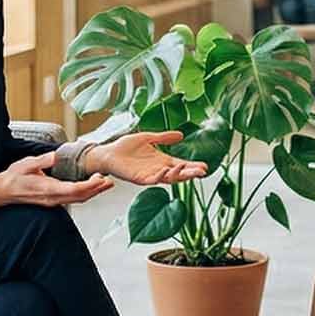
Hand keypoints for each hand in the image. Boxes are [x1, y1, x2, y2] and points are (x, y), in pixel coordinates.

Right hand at [0, 151, 113, 208]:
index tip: (100, 179)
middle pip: (80, 197)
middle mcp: (52, 198)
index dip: (89, 186)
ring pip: (77, 200)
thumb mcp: (26, 164)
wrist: (3, 191)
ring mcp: (53, 202)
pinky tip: (90, 187)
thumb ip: (42, 161)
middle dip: (96, 190)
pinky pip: (72, 199)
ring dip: (92, 193)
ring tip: (105, 184)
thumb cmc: (13, 177)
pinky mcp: (53, 201)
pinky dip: (84, 193)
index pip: (73, 189)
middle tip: (109, 181)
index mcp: (47, 189)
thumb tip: (55, 156)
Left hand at [87, 131, 209, 185]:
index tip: (205, 167)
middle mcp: (158, 169)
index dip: (192, 166)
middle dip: (190, 173)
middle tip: (203, 172)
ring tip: (188, 171)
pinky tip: (166, 171)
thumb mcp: (148, 138)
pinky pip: (152, 180)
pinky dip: (160, 176)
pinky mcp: (139, 178)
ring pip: (167, 178)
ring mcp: (149, 175)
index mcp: (162, 161)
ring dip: (178, 175)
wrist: (108, 153)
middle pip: (178, 174)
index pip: (181, 165)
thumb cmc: (125, 147)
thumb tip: (181, 135)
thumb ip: (163, 138)